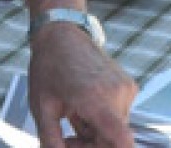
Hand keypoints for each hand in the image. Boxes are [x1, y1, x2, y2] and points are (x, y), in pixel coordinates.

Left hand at [29, 24, 136, 147]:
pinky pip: (118, 116)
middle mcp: (117, 93)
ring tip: (71, 122)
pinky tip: (82, 112)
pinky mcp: (128, 86)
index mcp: (95, 99)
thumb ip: (52, 141)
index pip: (122, 140)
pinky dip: (101, 121)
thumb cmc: (49, 68)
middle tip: (65, 141)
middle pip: (114, 140)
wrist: (62, 34)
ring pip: (116, 130)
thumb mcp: (42, 109)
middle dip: (90, 146)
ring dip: (94, 135)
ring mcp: (125, 88)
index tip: (90, 147)